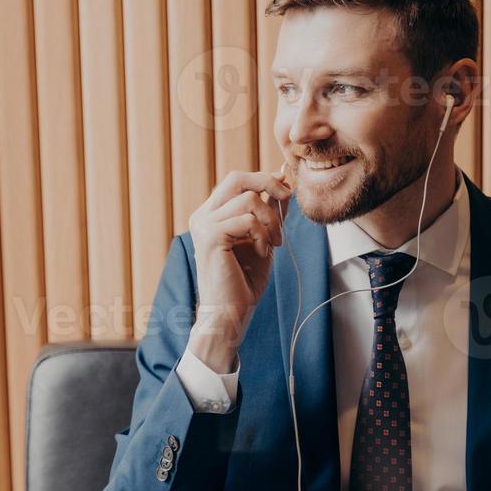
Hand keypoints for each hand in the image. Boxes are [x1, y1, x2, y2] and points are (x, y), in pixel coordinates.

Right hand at [186, 169, 292, 372]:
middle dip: (268, 184)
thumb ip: (269, 210)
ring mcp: (203, 224)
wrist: (229, 314)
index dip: (265, 179)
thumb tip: (281, 176)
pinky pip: (247, 219)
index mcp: (212, 214)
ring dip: (271, 221)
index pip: (237, 181)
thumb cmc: (243, 281)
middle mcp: (203, 215)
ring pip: (248, 199)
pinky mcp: (210, 236)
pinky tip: (263, 253)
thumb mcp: (263, 238)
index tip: (286, 191)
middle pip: (237, 178)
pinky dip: (262, 235)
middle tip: (287, 199)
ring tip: (274, 244)